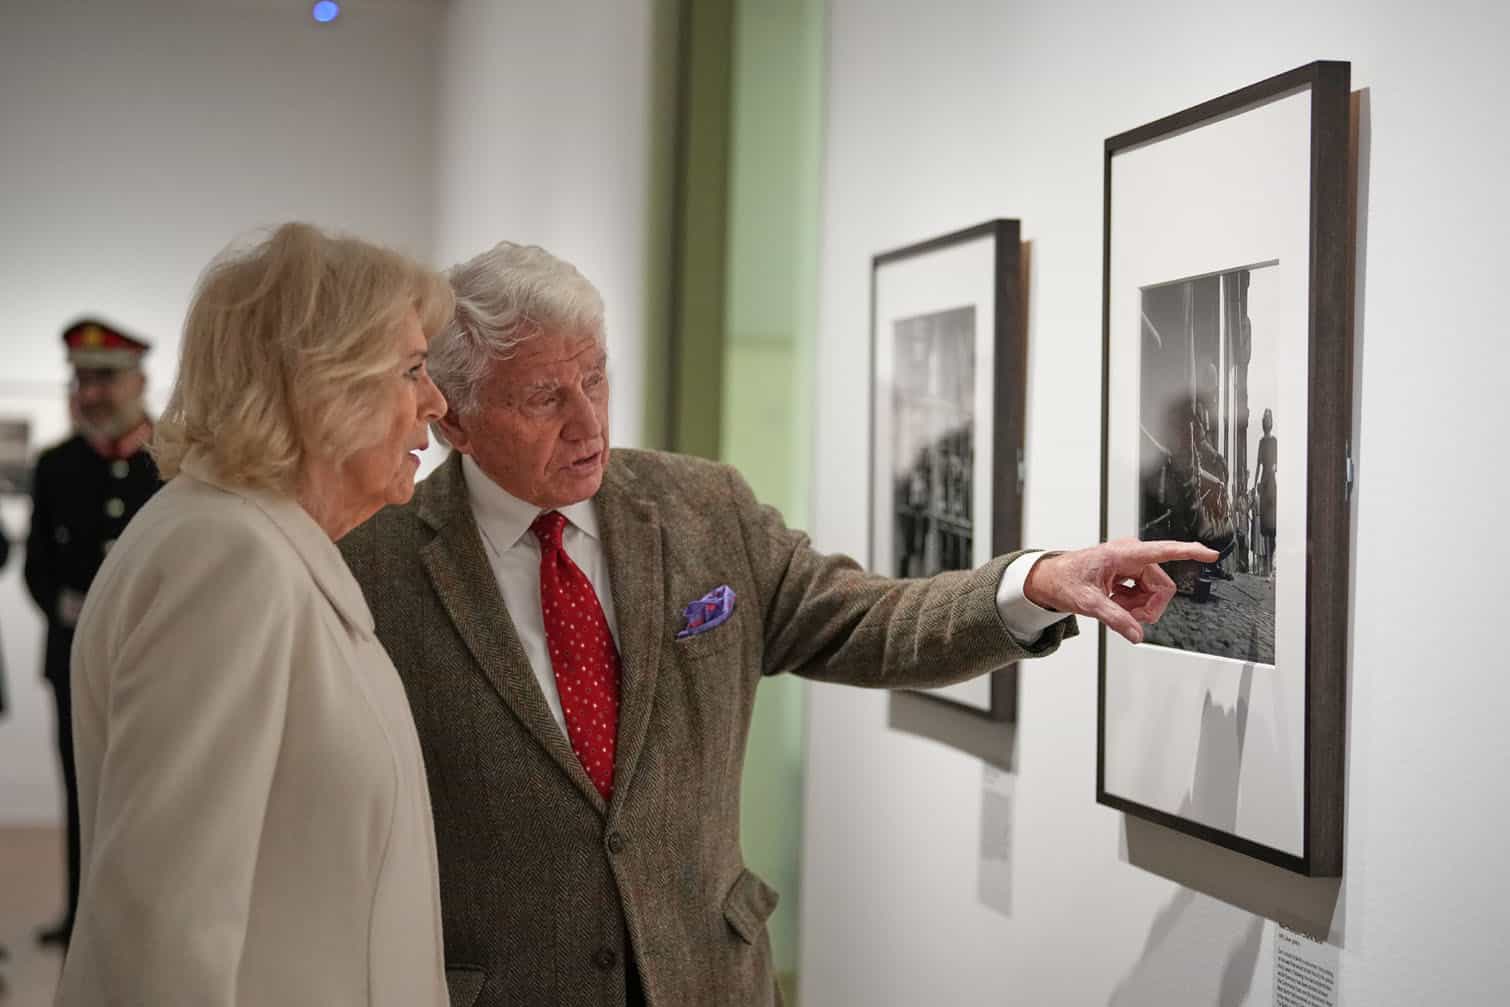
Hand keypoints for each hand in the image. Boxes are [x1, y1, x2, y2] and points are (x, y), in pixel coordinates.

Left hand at [1023, 538, 1218, 644]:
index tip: (1210, 553)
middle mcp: (1132, 555)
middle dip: (1149, 606)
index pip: (1164, 551)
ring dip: (1139, 606)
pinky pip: (1145, 593)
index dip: (1190, 552)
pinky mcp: (1130, 573)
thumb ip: (1115, 619)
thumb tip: (1137, 635)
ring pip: (1155, 592)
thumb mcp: (1088, 603)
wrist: (1051, 579)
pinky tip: (1115, 602)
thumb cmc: (1065, 580)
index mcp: (1123, 554)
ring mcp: (1132, 564)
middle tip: (1126, 616)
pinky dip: (1133, 603)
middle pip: (1162, 586)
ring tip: (1114, 605)